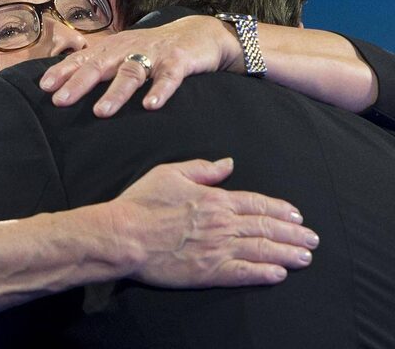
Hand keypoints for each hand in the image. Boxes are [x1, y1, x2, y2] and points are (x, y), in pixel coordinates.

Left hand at [40, 15, 243, 116]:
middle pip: (100, 65)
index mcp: (113, 49)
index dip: (63, 72)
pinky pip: (169, 78)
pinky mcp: (178, 62)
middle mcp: (129, 49)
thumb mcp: (123, 53)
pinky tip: (150, 106)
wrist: (199, 33)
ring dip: (116, 92)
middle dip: (79, 83)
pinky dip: (160, 91)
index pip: (83, 59)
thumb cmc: (153, 49)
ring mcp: (153, 55)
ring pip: (131, 73)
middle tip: (60, 100)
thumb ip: (99, 65)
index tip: (43, 87)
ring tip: (101, 112)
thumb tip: (66, 85)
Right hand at [108, 158, 318, 287]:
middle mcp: (222, 224)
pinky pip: (244, 273)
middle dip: (292, 233)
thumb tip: (228, 163)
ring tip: (305, 257)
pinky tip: (279, 274)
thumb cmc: (143, 202)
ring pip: (261, 250)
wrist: (124, 234)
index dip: (279, 210)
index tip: (297, 216)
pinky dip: (264, 273)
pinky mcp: (208, 272)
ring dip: (286, 253)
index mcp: (215, 199)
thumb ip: (203, 169)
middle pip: (265, 227)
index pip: (256, 204)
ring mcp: (217, 249)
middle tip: (311, 239)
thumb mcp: (171, 173)